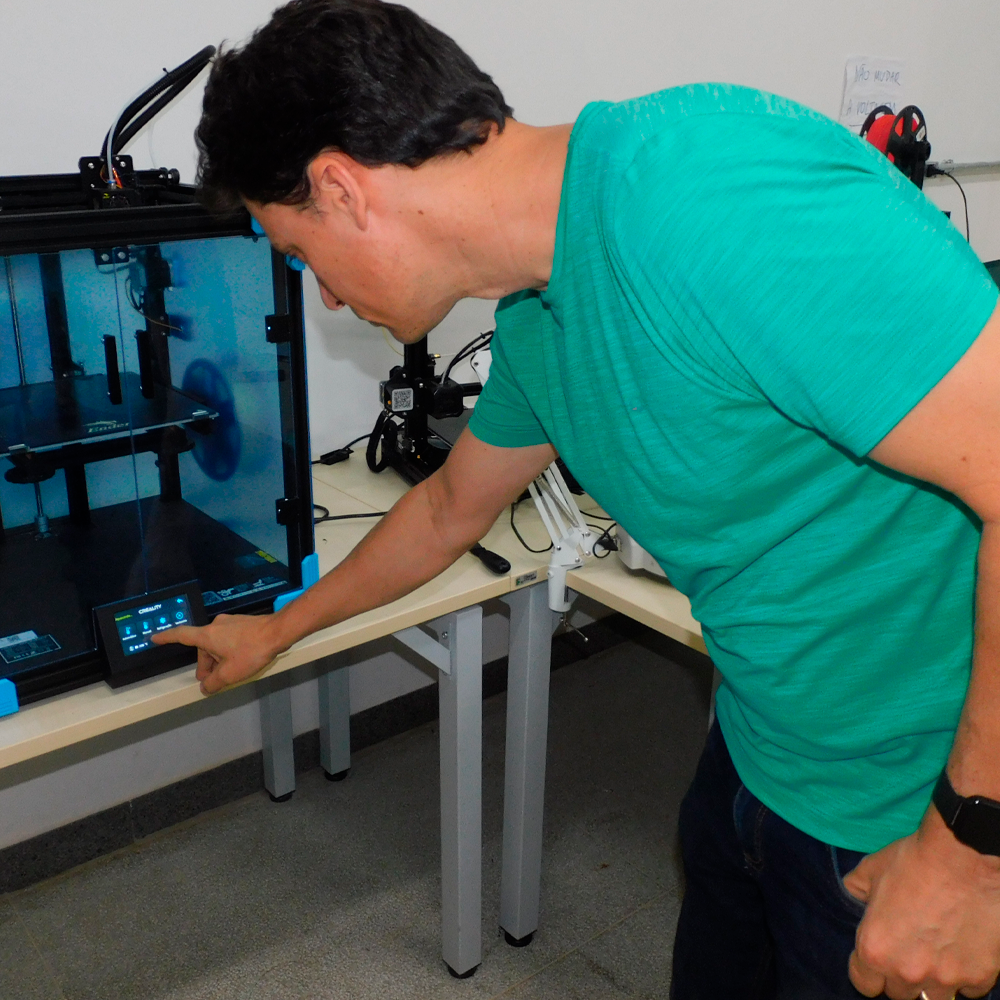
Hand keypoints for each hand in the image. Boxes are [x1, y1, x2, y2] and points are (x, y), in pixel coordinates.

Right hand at [150, 613, 283, 693]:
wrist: (278, 632)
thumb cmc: (252, 651)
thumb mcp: (229, 674)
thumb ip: (213, 683)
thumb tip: (205, 687)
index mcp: (208, 635)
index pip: (181, 635)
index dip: (166, 638)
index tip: (155, 637)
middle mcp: (216, 625)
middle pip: (203, 647)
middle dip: (207, 665)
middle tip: (213, 681)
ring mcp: (231, 623)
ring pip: (218, 644)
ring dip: (220, 659)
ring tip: (232, 672)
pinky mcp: (243, 624)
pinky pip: (230, 639)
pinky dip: (230, 651)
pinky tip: (242, 661)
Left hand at [844, 806, 999, 998]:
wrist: (965, 858)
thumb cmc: (914, 861)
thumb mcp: (870, 869)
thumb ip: (856, 890)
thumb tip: (854, 896)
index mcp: (874, 949)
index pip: (863, 984)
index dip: (866, 970)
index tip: (874, 958)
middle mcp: (907, 972)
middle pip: (898, 993)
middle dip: (898, 974)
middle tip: (906, 948)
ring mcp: (946, 978)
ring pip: (933, 998)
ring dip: (931, 981)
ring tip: (934, 954)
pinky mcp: (979, 978)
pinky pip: (967, 989)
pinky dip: (964, 975)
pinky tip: (961, 949)